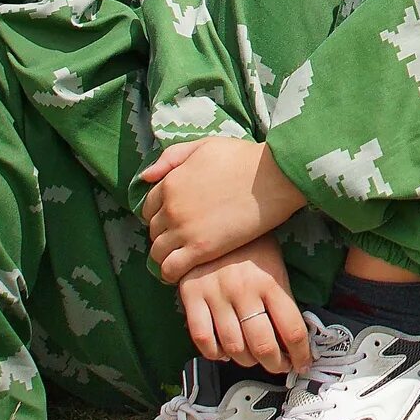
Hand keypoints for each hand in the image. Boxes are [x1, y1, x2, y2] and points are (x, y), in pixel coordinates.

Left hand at [141, 137, 308, 280]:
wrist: (274, 176)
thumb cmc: (244, 158)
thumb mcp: (204, 146)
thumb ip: (172, 157)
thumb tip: (145, 177)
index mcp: (170, 183)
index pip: (148, 207)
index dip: (159, 215)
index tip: (174, 220)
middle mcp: (171, 208)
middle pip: (153, 230)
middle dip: (164, 235)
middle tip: (182, 238)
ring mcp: (184, 230)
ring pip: (158, 252)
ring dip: (165, 256)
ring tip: (180, 257)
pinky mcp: (201, 249)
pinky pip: (171, 269)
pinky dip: (170, 274)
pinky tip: (180, 274)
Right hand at [177, 235, 312, 373]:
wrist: (212, 216)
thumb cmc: (251, 244)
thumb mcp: (275, 263)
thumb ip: (283, 296)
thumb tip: (296, 336)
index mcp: (272, 281)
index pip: (293, 330)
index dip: (301, 355)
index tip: (303, 364)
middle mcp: (245, 291)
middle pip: (263, 345)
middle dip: (275, 365)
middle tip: (280, 368)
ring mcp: (216, 294)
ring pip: (233, 347)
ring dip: (246, 361)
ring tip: (254, 359)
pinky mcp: (191, 295)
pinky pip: (202, 337)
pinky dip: (214, 352)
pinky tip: (224, 351)